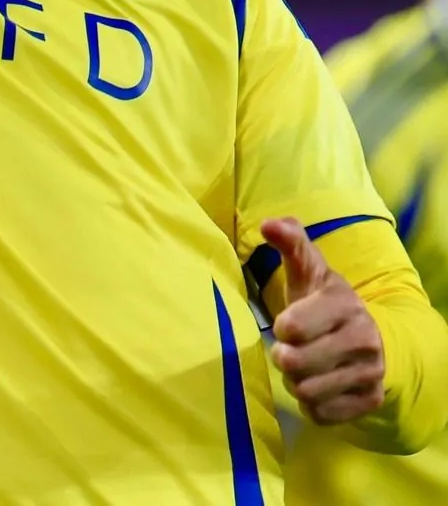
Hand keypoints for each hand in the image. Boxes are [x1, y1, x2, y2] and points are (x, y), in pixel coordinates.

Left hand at [264, 216, 384, 425]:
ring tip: (303, 366)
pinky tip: (318, 384)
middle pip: (296, 365)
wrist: (368, 337)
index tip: (287, 323)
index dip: (282, 328)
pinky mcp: (370, 401)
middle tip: (288, 350)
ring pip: (307, 392)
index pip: (292, 327)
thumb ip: (289, 242)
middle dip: (285, 358)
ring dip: (296, 382)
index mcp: (344, 302)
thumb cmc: (322, 300)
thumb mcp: (307, 268)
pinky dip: (312, 403)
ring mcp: (370, 373)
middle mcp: (364, 338)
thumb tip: (269, 224)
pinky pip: (322, 414)